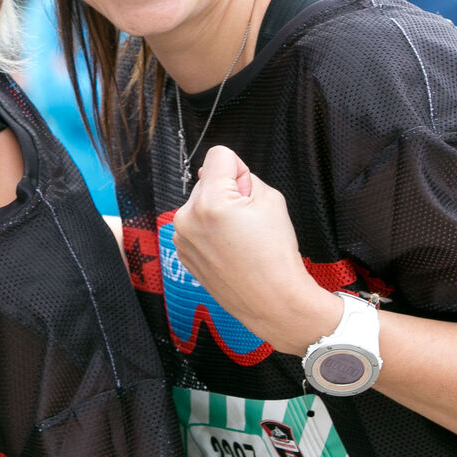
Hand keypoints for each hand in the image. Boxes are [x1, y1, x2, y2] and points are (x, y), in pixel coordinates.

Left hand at [171, 145, 340, 354]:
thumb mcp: (271, 199)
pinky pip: (195, 225)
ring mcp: (181, 236)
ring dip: (216, 211)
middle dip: (227, 192)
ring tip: (239, 238)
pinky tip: (228, 248)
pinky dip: (209, 230)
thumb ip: (245, 177)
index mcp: (210, 201)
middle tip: (249, 221)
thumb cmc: (276, 254)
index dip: (240, 169)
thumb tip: (224, 172)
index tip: (249, 191)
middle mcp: (187, 217)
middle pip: (207, 180)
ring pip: (200, 203)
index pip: (218, 155)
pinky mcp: (181, 251)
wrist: (272, 300)